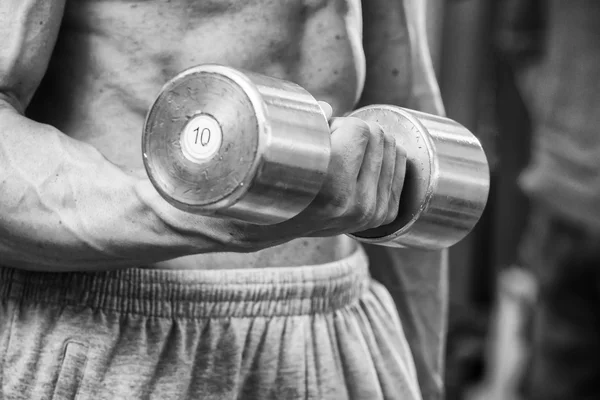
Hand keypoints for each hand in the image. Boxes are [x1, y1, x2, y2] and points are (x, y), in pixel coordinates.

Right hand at [230, 103, 406, 249]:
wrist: (271, 226)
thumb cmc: (271, 183)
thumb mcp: (282, 151)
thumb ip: (310, 124)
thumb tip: (329, 110)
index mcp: (334, 190)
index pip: (360, 129)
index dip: (339, 125)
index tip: (323, 137)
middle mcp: (357, 205)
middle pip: (379, 136)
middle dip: (356, 132)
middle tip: (334, 145)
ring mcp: (372, 214)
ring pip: (394, 150)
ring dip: (371, 145)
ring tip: (345, 158)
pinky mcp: (383, 217)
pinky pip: (400, 169)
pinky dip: (384, 159)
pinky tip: (362, 166)